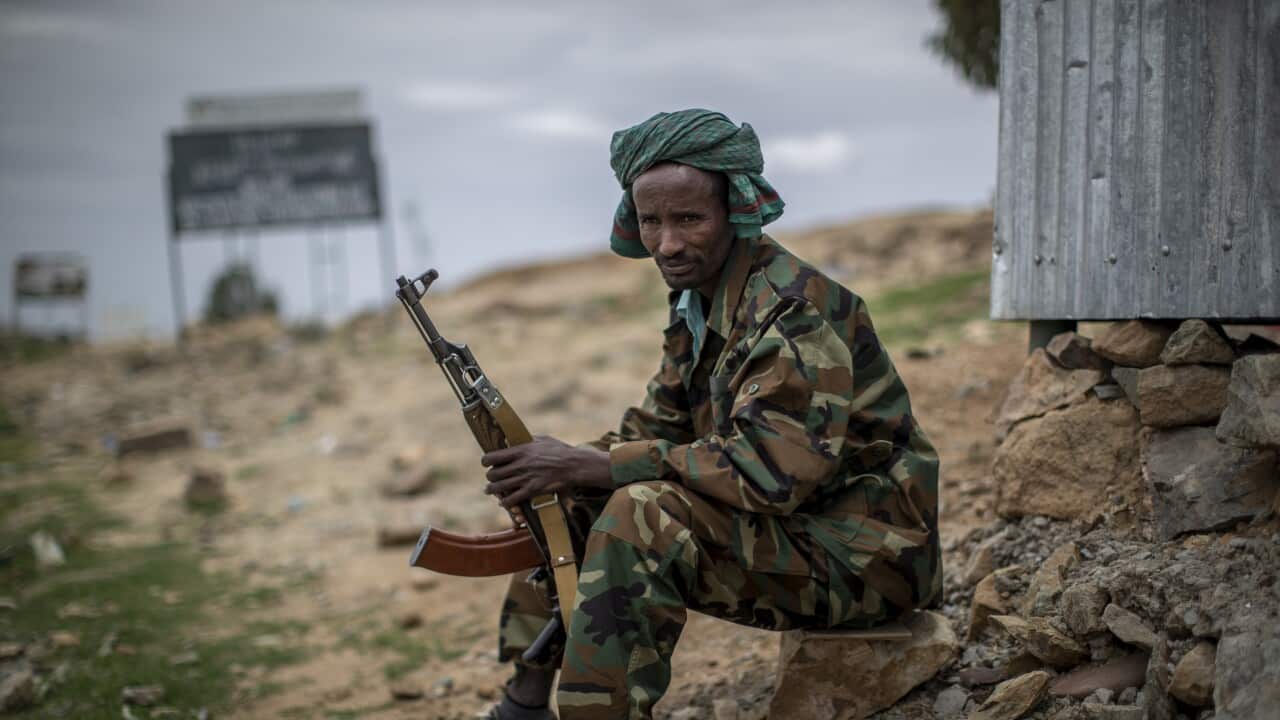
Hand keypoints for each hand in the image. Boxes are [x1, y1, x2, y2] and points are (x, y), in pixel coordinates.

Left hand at [481, 436, 611, 508]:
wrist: (574, 465)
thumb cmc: (560, 450)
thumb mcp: (542, 439)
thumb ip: (526, 440)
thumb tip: (514, 439)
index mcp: (520, 450)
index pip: (492, 457)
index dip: (486, 461)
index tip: (487, 463)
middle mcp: (520, 465)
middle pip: (492, 474)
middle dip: (490, 476)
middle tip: (492, 477)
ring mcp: (525, 478)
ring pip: (498, 488)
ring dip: (492, 490)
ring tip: (490, 490)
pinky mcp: (532, 490)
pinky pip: (512, 499)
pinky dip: (505, 502)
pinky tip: (504, 501)